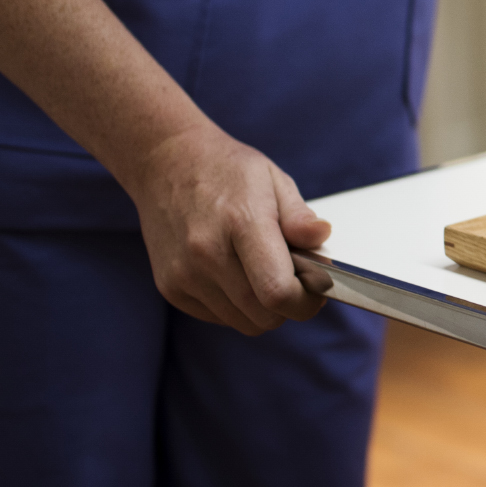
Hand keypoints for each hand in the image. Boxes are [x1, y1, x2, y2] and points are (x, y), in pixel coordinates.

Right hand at [122, 123, 333, 333]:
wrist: (163, 163)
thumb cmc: (226, 170)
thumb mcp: (273, 180)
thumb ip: (299, 216)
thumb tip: (322, 236)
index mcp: (241, 223)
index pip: (278, 292)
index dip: (306, 302)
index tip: (317, 290)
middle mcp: (207, 254)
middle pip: (264, 316)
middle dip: (290, 306)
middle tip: (295, 279)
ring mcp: (184, 274)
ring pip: (244, 323)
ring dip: (262, 308)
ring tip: (263, 272)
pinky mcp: (170, 288)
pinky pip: (218, 317)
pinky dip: (236, 306)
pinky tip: (235, 274)